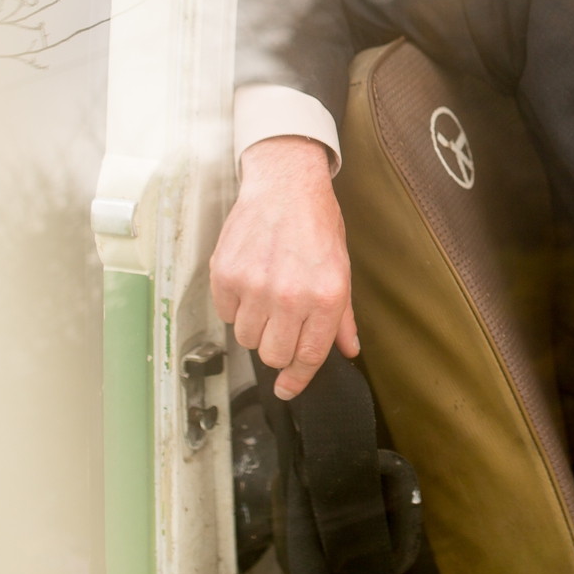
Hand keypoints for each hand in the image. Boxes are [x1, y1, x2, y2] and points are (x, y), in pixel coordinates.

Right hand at [211, 136, 360, 399]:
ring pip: (246, 338)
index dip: (298, 379)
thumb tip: (348, 350)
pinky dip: (234, 305)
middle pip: (273, 355)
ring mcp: (254, 286)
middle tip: (281, 325)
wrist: (285, 184)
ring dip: (255, 326)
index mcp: (326, 297)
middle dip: (277, 348)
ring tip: (266, 295)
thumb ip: (343, 316)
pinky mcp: (225, 274)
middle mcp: (290, 296)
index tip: (289, 388)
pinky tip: (248, 280)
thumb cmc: (316, 224)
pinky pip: (225, 313)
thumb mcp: (341, 268)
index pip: (309, 356)